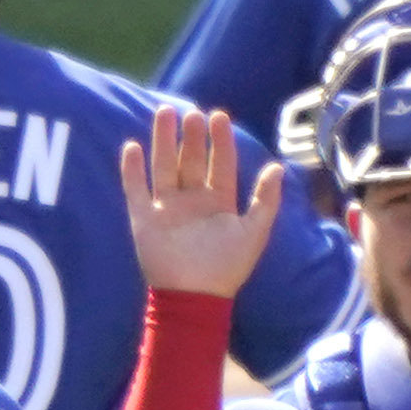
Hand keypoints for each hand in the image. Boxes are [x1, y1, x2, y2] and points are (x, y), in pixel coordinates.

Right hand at [119, 96, 290, 296]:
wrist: (194, 297)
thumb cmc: (228, 268)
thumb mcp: (254, 232)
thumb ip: (265, 200)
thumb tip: (278, 167)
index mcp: (219, 202)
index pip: (221, 163)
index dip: (221, 141)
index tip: (219, 116)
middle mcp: (193, 200)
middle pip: (191, 160)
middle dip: (192, 136)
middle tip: (191, 112)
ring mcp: (167, 207)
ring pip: (164, 166)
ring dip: (163, 141)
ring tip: (164, 113)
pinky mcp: (144, 218)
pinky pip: (136, 188)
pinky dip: (132, 169)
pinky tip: (132, 146)